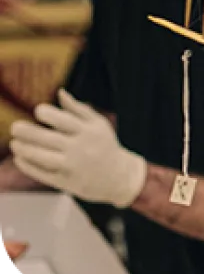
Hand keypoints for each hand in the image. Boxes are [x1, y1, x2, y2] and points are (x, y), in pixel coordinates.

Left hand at [8, 89, 146, 207]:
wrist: (119, 177)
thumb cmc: (105, 145)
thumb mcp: (98, 125)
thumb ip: (79, 109)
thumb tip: (60, 92)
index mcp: (89, 131)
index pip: (65, 120)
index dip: (49, 114)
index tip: (38, 110)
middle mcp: (81, 148)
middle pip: (50, 139)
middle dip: (29, 132)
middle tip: (14, 127)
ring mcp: (73, 166)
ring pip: (43, 158)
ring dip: (25, 150)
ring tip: (14, 143)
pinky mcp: (67, 182)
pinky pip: (43, 174)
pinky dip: (28, 166)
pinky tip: (19, 158)